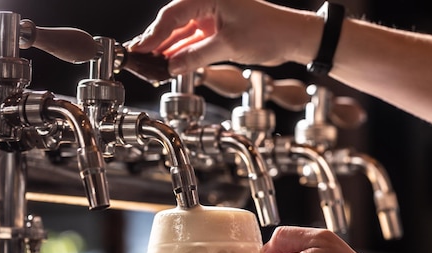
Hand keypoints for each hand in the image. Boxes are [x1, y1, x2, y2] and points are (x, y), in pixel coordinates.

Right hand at [127, 0, 315, 73]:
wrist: (293, 38)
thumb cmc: (269, 32)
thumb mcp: (229, 46)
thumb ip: (197, 56)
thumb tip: (172, 67)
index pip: (172, 15)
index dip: (154, 35)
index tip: (139, 50)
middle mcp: (208, 2)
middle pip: (173, 22)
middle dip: (156, 41)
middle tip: (137, 58)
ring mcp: (212, 15)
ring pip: (182, 32)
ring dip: (168, 48)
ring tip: (149, 64)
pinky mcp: (218, 28)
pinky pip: (194, 39)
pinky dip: (183, 51)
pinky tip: (169, 63)